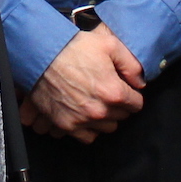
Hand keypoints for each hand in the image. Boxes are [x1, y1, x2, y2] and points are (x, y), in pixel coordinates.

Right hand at [27, 27, 144, 141]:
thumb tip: (140, 82)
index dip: (131, 95)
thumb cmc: (74, 47)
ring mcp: (82, 120)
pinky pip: (86, 137)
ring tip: (96, 103)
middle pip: (121, 117)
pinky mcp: (65, 125)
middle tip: (107, 92)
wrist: (40, 54)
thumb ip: (131, 65)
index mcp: (114, 92)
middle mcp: (100, 111)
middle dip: (118, 106)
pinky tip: (84, 114)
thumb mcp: (109, 44)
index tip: (124, 88)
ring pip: (106, 128)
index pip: (136, 104)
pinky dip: (88, 128)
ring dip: (104, 118)